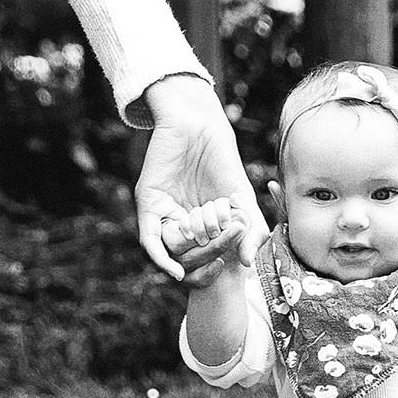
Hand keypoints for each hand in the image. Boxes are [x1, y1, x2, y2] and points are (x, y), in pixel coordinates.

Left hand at [135, 76, 266, 281]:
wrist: (201, 125)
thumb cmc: (222, 160)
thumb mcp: (242, 201)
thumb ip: (250, 230)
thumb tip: (248, 263)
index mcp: (198, 225)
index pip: (200, 261)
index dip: (211, 273)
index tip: (226, 269)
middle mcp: (178, 222)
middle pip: (187, 259)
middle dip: (208, 257)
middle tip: (226, 246)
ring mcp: (162, 214)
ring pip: (171, 252)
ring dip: (193, 255)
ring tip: (212, 241)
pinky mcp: (148, 204)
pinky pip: (150, 240)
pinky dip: (162, 260)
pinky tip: (176, 272)